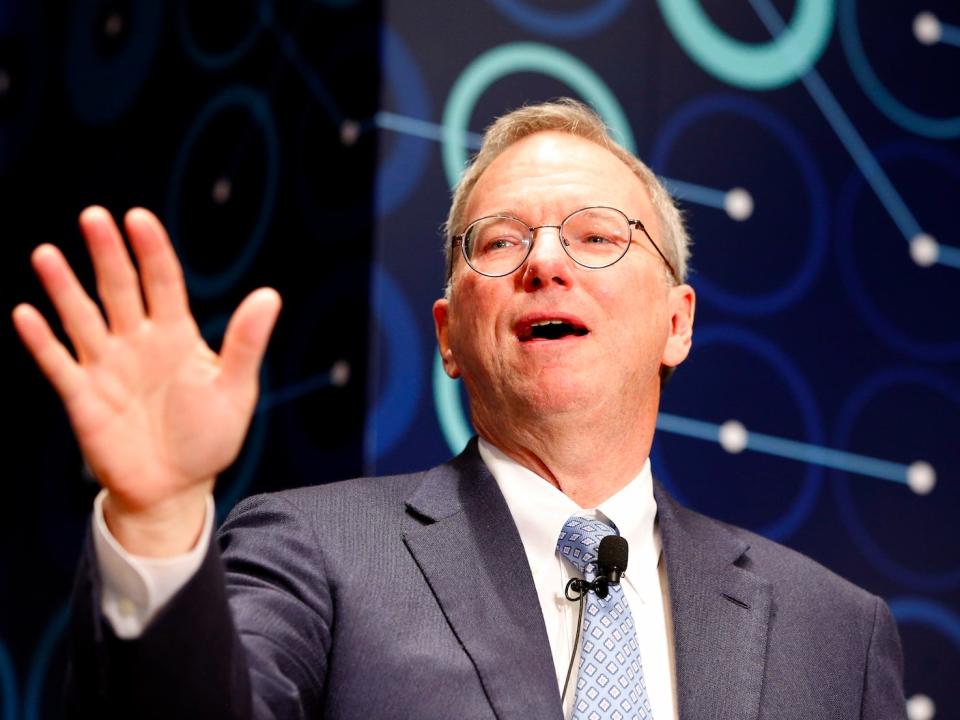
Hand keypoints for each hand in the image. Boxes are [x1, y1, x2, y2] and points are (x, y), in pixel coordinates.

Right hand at [12, 206, 280, 554]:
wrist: (176, 489)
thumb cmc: (210, 437)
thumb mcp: (236, 390)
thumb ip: (245, 343)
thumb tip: (270, 294)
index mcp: (177, 336)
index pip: (162, 282)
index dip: (152, 251)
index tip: (139, 218)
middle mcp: (138, 342)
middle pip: (119, 289)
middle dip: (107, 255)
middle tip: (94, 217)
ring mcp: (107, 367)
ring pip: (82, 318)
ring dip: (64, 288)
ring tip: (47, 254)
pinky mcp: (83, 397)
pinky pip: (58, 363)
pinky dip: (42, 341)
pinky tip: (26, 314)